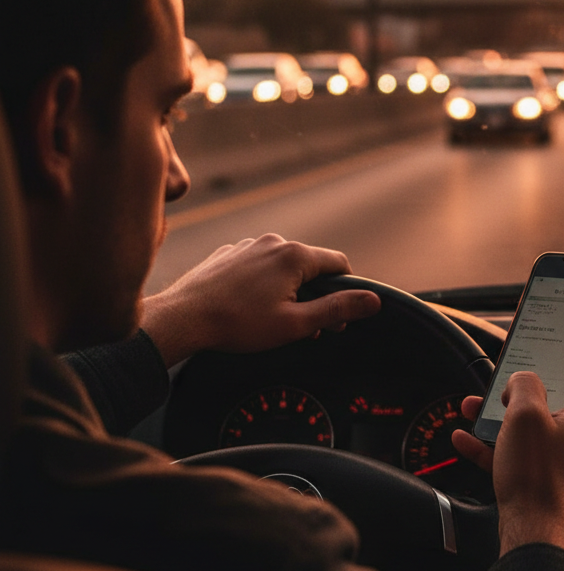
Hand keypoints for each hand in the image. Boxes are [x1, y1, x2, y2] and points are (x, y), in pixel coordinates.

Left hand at [141, 234, 380, 366]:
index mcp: (295, 255)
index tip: (336, 316)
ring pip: (284, 267)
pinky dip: (263, 284)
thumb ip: (337, 309)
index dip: (345, 290)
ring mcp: (249, 245)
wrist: (182, 318)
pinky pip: (259, 266)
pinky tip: (249, 308)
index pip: (339, 264)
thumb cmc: (239, 324)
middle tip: (304, 327)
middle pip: (311, 266)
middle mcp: (274, 242)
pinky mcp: (229, 254)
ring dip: (288, 290)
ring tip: (272, 320)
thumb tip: (373, 300)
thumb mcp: (296, 324)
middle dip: (314, 295)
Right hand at [451, 349, 563, 556]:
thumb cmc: (538, 479)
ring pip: (541, 423)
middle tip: (511, 372)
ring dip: (507, 413)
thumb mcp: (524, 415)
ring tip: (476, 408)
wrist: (534, 538)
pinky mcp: (555, 478)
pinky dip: (501, 443)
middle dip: (530, 382)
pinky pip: (527, 451)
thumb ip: (524, 384)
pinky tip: (468, 440)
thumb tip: (522, 381)